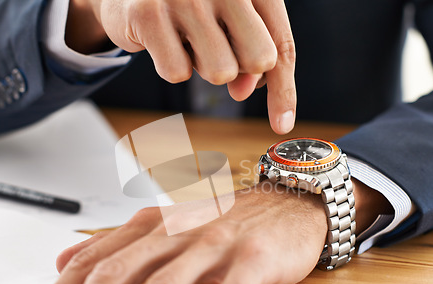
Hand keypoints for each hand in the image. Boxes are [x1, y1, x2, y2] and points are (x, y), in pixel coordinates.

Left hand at [24, 182, 326, 283]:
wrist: (289, 203)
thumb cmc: (229, 220)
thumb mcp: (167, 225)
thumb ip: (118, 243)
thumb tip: (65, 260)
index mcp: (156, 224)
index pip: (98, 256)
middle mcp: (180, 230)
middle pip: (121, 270)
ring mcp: (216, 243)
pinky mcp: (252, 258)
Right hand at [66, 0, 296, 133]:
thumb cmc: (190, 7)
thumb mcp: (229, 26)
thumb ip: (248, 57)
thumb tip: (243, 92)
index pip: (280, 45)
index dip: (283, 90)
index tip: (282, 124)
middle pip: (259, 60)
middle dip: (239, 68)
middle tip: (216, 47)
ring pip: (219, 72)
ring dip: (202, 66)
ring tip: (187, 37)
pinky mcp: (149, 14)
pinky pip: (177, 72)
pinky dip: (170, 64)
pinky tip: (163, 38)